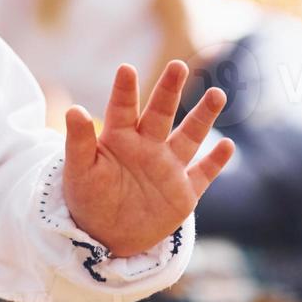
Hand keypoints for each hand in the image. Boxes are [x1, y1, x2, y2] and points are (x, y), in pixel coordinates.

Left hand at [61, 60, 234, 257]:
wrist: (106, 236)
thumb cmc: (88, 198)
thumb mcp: (79, 170)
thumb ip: (78, 142)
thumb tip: (74, 110)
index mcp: (118, 138)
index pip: (122, 109)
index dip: (125, 90)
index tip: (126, 69)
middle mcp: (146, 146)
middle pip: (161, 113)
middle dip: (169, 90)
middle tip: (178, 65)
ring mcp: (167, 167)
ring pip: (189, 136)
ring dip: (203, 116)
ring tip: (216, 94)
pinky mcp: (183, 192)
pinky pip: (203, 173)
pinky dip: (215, 161)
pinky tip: (227, 145)